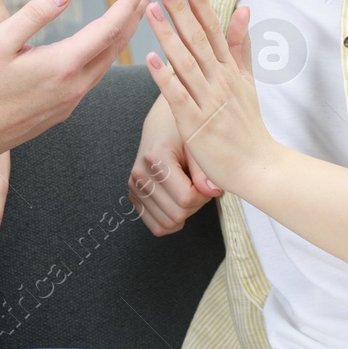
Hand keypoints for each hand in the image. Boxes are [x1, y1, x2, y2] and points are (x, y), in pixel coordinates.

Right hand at [0, 0, 151, 158]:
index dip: (128, 3)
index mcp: (63, 65)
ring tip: (132, 17)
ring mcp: (71, 101)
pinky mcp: (62, 111)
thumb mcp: (0, 41)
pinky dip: (106, 57)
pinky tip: (102, 49)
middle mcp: (75, 85)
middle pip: (116, 46)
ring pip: (107, 64)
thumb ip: (35, 14)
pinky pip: (94, 78)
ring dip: (123, 37)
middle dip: (134, 17)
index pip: (109, 28)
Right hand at [129, 94, 221, 235]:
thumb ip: (205, 170)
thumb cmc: (181, 130)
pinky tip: (178, 202)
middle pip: (176, 214)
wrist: (162, 123)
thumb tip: (213, 192)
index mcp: (156, 158)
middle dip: (196, 205)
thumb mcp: (197, 144)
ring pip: (167, 224)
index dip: (204, 196)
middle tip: (200, 186)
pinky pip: (156, 225)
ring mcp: (134, 186)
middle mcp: (140, 174)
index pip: (185, 198)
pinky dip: (171, 220)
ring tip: (188, 190)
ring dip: (184, 213)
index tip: (207, 182)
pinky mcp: (134, 195)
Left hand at [143, 0, 268, 194]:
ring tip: (152, 11)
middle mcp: (220, 80)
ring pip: (185, 62)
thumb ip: (240, 45)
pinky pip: (177, 97)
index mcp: (229, 69)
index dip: (201, 4)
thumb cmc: (248, 125)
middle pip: (198, 39)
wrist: (258, 167)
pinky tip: (150, 59)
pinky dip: (164, 78)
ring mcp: (208, 102)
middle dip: (181, 10)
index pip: (215, 29)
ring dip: (168, 35)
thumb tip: (242, 9)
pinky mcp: (195, 124)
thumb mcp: (247, 80)